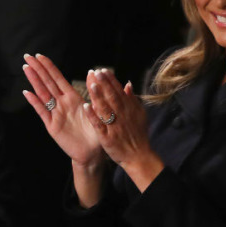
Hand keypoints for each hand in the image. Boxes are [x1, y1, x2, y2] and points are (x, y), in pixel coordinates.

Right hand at [22, 54, 103, 167]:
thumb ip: (94, 91)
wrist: (93, 152)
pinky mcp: (52, 126)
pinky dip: (34, 102)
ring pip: (42, 94)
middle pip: (47, 83)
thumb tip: (93, 72)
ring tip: (26, 68)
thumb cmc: (97, 131)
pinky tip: (27, 93)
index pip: (58, 78)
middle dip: (37, 69)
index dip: (49, 67)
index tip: (40, 55)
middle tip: (27, 56)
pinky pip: (42, 112)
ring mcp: (55, 114)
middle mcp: (62, 104)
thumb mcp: (98, 108)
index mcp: (73, 98)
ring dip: (34, 81)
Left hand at [86, 69, 163, 190]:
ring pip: (106, 109)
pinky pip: (99, 125)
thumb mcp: (139, 115)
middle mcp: (122, 115)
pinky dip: (93, 116)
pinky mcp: (108, 137)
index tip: (103, 70)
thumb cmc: (138, 135)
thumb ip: (132, 99)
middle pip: (112, 97)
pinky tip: (86, 107)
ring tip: (92, 85)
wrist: (138, 156)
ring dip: (98, 97)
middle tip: (96, 72)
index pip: (119, 91)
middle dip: (104, 84)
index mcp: (129, 109)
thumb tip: (128, 83)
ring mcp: (115, 126)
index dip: (111, 80)